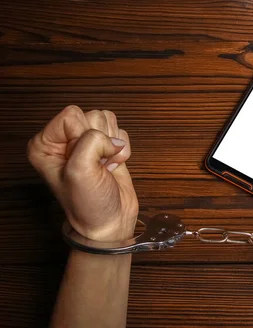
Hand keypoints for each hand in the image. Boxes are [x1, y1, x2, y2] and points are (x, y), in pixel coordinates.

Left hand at [28, 105, 137, 241]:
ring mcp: (84, 143)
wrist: (110, 222)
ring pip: (106, 120)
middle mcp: (62, 140)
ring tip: (104, 165)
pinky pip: (119, 131)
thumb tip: (111, 139)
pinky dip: (122, 148)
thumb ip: (90, 142)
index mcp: (44, 144)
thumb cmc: (88, 204)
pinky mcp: (104, 146)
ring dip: (112, 145)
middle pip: (91, 116)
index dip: (85, 136)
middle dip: (101, 140)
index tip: (84, 161)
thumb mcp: (80, 171)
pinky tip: (112, 165)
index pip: (71, 115)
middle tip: (96, 165)